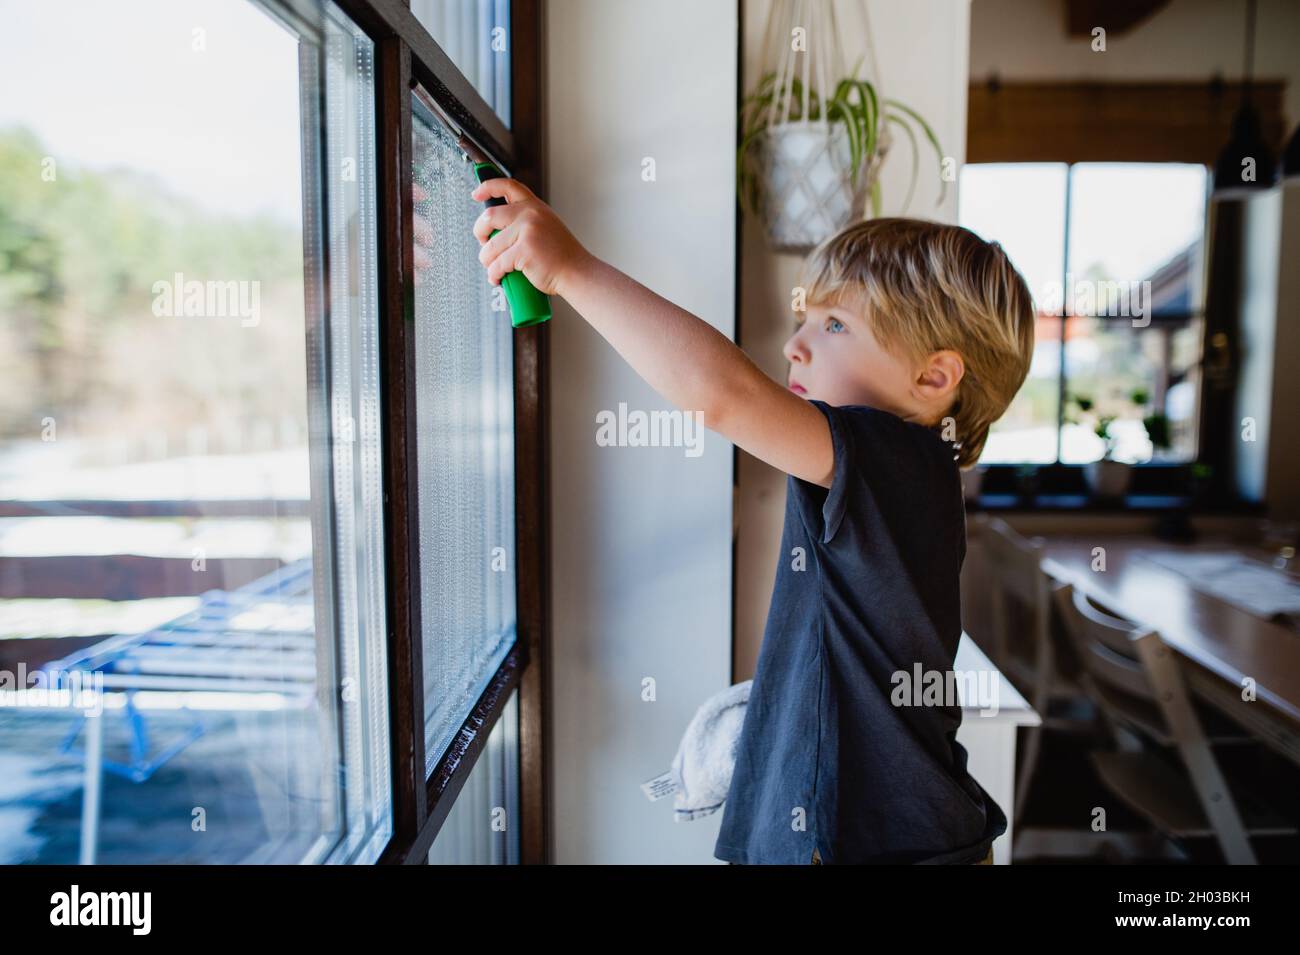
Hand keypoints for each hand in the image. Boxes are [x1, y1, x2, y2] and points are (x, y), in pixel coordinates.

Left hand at [471, 177, 590, 296]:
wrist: (577, 272)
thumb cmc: (562, 256)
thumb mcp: (546, 226)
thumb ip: (526, 221)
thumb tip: (496, 229)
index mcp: (535, 206)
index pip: (508, 186)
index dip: (488, 187)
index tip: (476, 194)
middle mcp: (530, 214)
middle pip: (489, 217)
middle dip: (479, 232)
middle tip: (483, 244)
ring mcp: (527, 231)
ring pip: (491, 246)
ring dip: (487, 261)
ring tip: (493, 269)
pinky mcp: (524, 251)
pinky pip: (497, 264)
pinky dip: (494, 274)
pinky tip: (498, 279)